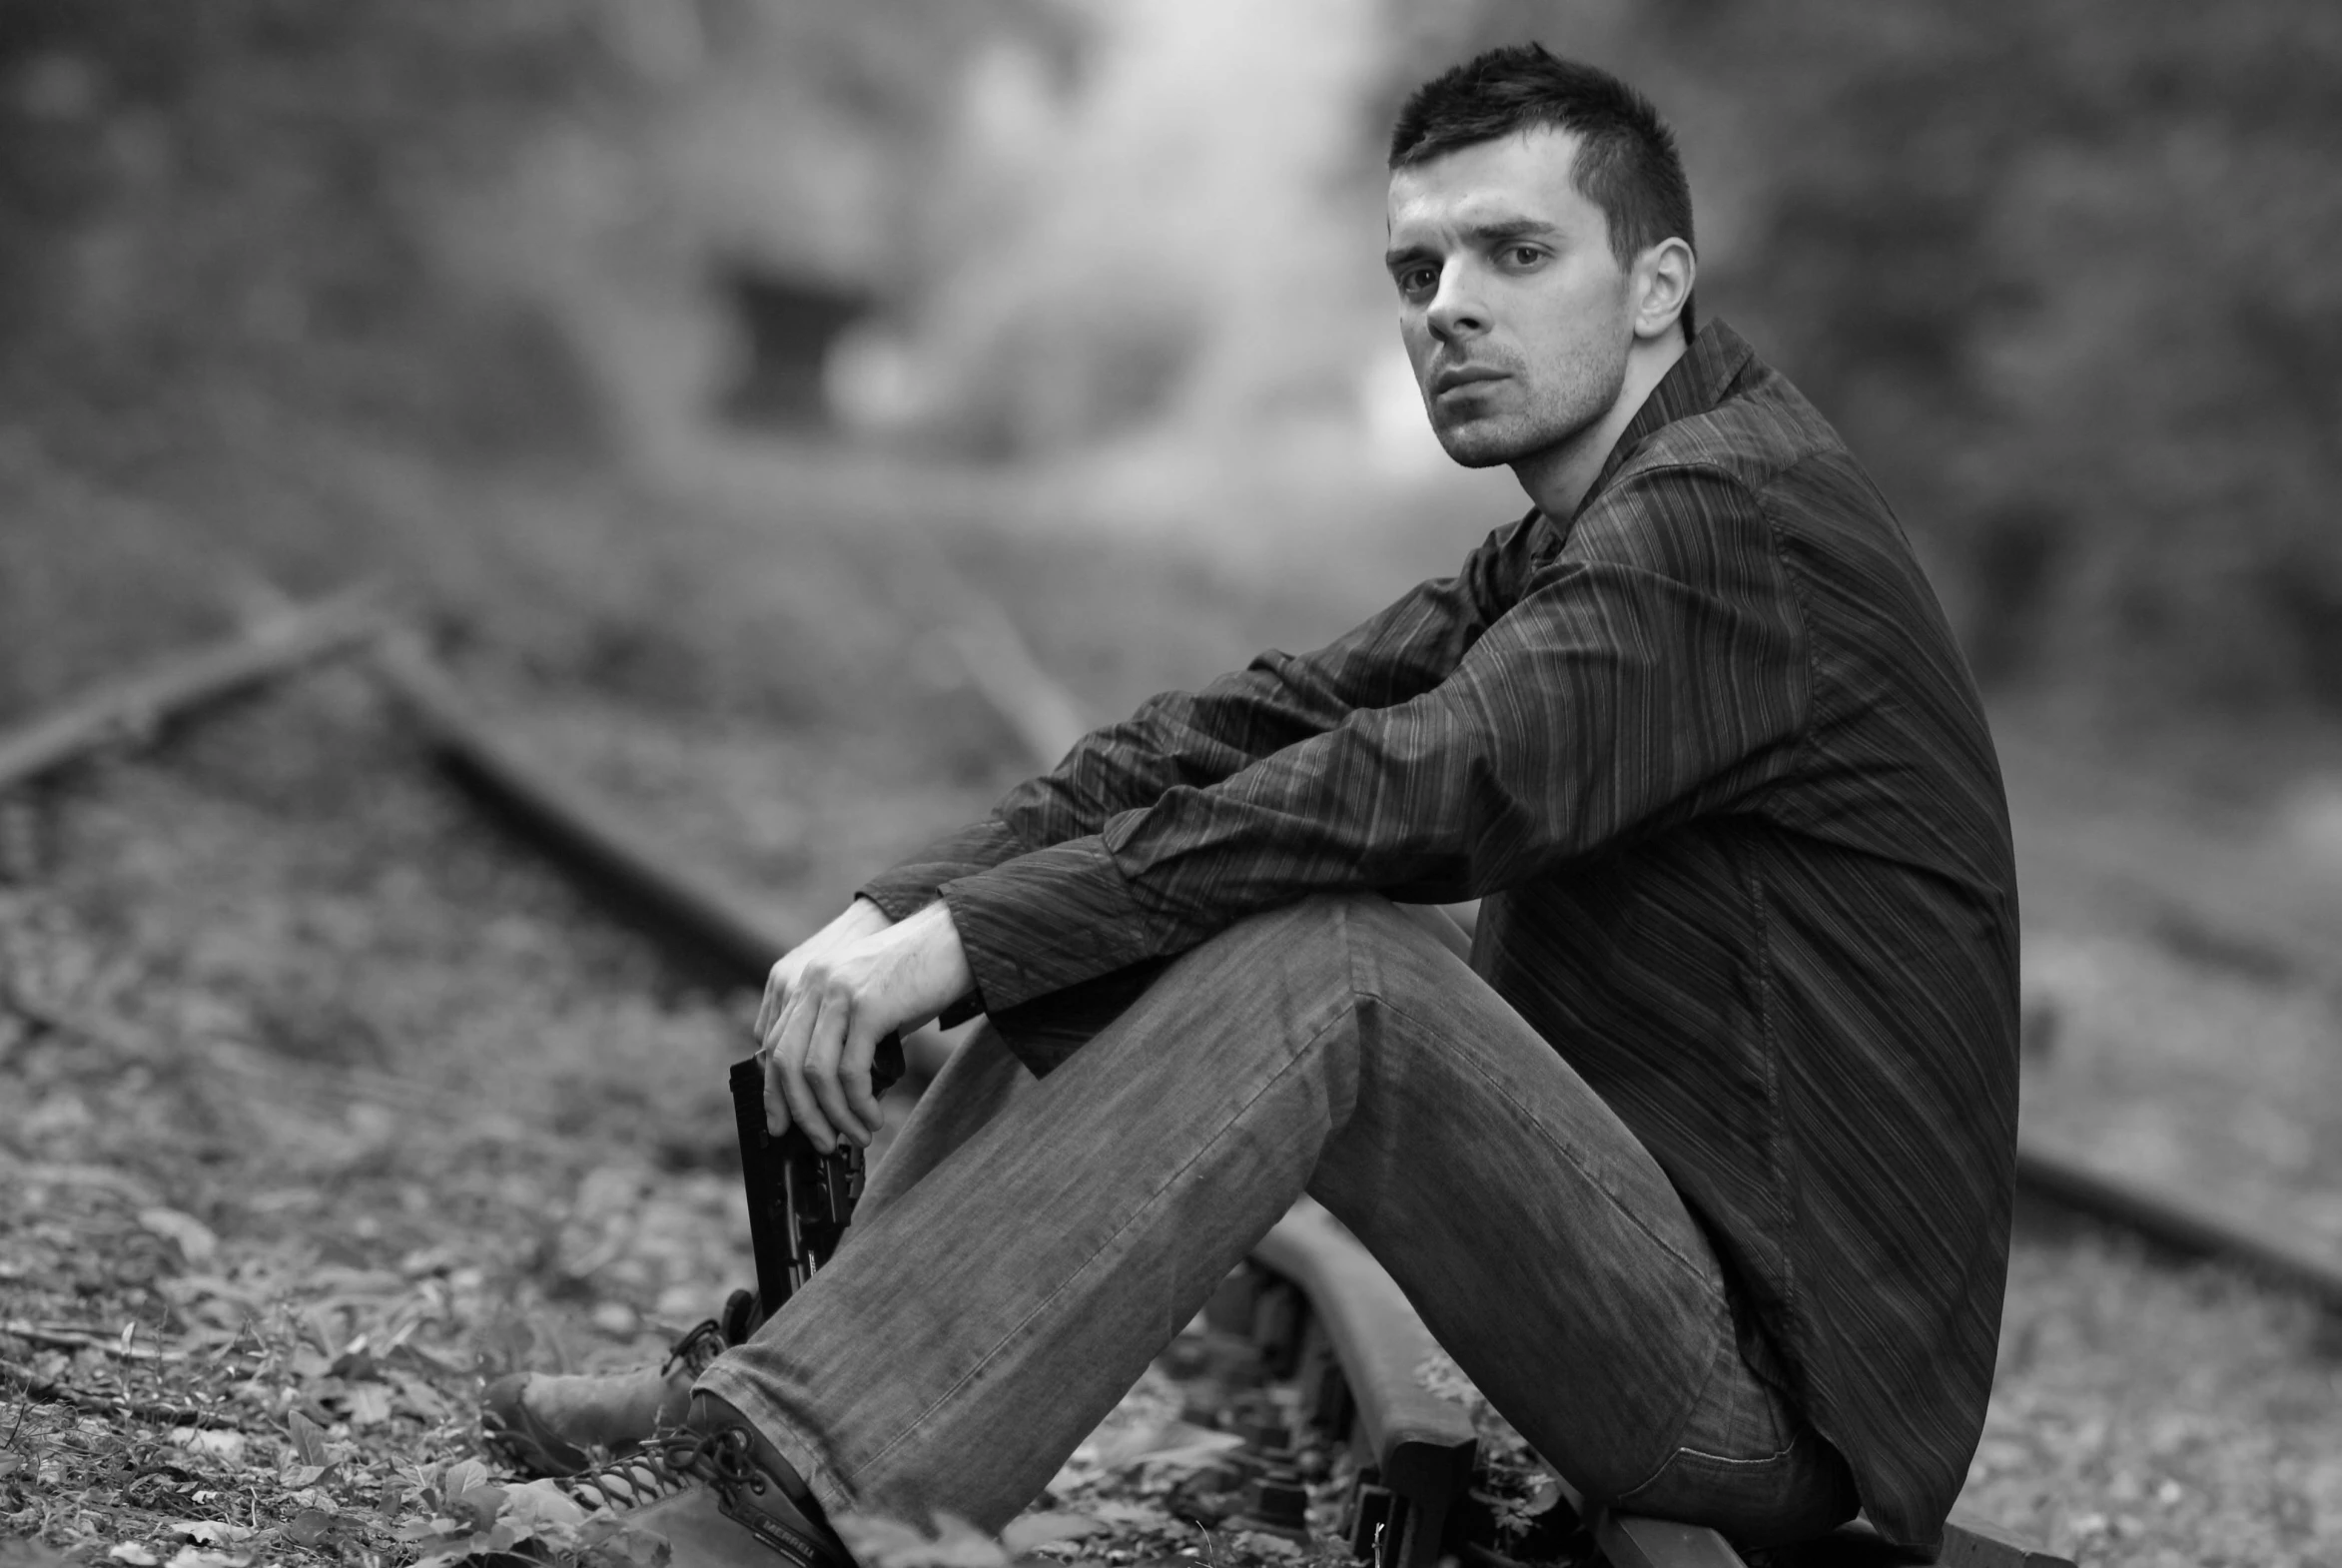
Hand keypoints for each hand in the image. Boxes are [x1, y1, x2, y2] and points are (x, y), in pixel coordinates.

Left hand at [759, 900, 972, 1151]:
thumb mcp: (868, 998)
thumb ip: (844, 1034)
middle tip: (822, 1142)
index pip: (774, 1045)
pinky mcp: (869, 1005)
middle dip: (802, 1113)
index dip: (775, 1092)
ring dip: (835, 1115)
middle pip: (785, 1063)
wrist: (960, 937)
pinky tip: (872, 1116)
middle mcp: (816, 983)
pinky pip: (850, 1070)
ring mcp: (839, 992)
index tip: (784, 1125)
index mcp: (810, 980)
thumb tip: (834, 1097)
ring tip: (858, 1134)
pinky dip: (858, 1103)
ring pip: (815, 1073)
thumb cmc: (920, 972)